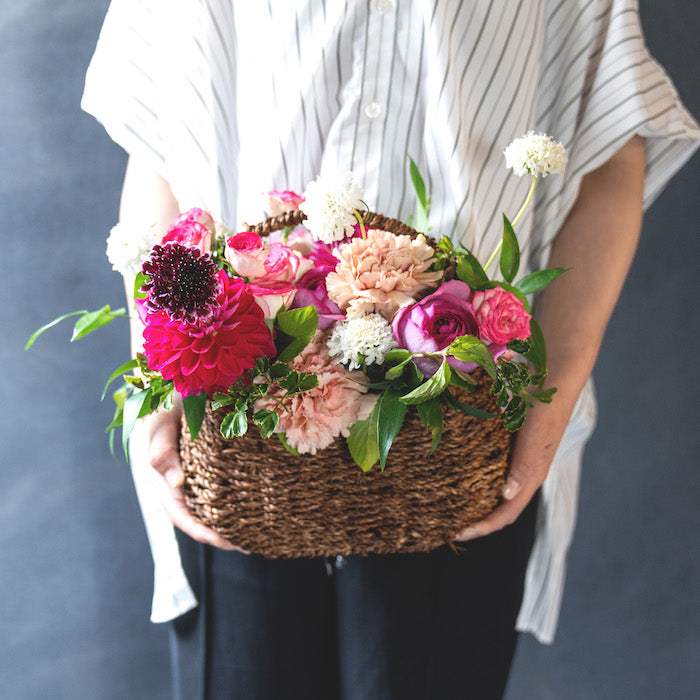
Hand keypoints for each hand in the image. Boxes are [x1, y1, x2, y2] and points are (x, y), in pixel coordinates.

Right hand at [144, 405, 243, 551]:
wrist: (172, 384)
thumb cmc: (162, 403)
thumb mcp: (159, 423)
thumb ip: (162, 451)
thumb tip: (176, 485)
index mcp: (163, 479)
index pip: (184, 516)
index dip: (206, 533)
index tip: (230, 543)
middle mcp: (178, 481)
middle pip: (200, 517)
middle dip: (223, 534)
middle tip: (253, 542)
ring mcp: (193, 473)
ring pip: (211, 503)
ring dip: (231, 518)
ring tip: (257, 529)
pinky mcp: (207, 462)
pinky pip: (221, 484)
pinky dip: (234, 496)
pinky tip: (253, 499)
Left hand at [454, 396, 569, 541]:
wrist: (555, 371)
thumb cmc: (548, 407)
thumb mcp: (537, 436)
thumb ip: (525, 465)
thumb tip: (507, 497)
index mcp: (531, 475)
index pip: (506, 513)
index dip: (483, 527)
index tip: (456, 534)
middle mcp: (521, 469)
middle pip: (495, 503)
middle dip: (472, 516)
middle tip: (442, 520)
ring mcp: (512, 453)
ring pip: (487, 482)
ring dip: (467, 493)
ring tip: (441, 497)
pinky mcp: (505, 437)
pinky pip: (484, 458)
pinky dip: (467, 465)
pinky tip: (449, 462)